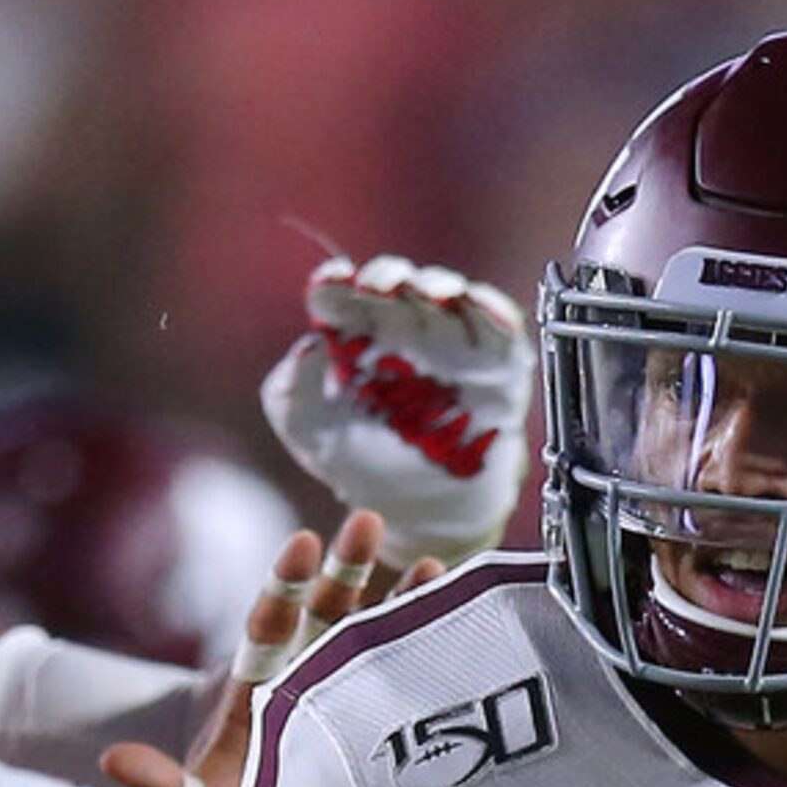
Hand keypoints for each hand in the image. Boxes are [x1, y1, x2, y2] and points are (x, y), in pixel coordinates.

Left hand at [102, 510, 445, 786]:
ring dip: (397, 599)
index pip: (268, 630)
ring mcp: (343, 700)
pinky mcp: (376, 724)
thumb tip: (115, 761)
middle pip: (321, 617)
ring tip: (433, 566)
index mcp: (255, 696)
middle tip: (365, 522)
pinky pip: (402, 676)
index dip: (285, 588)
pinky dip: (426, 644)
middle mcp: (300, 684)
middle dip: (344, 570)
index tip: (303, 543)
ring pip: (369, 638)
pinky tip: (457, 619)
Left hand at [260, 254, 533, 566]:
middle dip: (387, 277)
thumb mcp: (304, 429)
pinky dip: (489, 308)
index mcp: (351, 335)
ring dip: (438, 286)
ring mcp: (447, 343)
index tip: (331, 283)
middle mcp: (399, 330)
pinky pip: (498, 326)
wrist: (413, 509)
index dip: (334, 282)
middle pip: (395, 285)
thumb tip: (309, 345)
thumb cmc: (355, 461)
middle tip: (377, 287)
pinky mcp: (492, 363)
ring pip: (447, 295)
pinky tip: (473, 303)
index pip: (340, 294)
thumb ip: (289, 388)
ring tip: (430, 292)